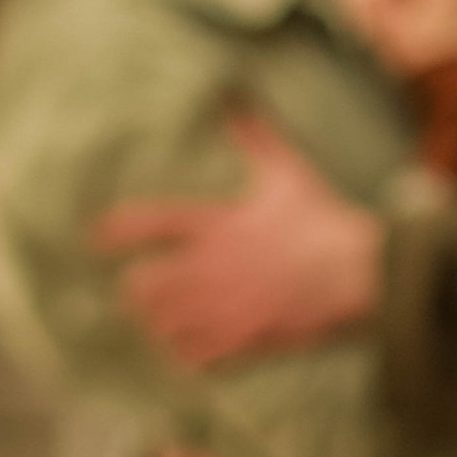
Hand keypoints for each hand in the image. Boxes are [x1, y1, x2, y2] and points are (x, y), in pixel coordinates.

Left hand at [94, 112, 382, 365]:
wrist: (361, 273)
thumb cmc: (325, 220)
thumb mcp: (288, 172)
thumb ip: (255, 137)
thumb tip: (236, 96)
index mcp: (218, 224)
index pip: (150, 223)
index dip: (116, 232)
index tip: (95, 239)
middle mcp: (214, 267)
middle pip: (145, 286)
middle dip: (137, 292)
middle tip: (138, 294)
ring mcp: (229, 305)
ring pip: (166, 326)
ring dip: (159, 327)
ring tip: (161, 328)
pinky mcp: (249, 338)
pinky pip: (198, 358)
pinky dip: (188, 359)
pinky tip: (189, 358)